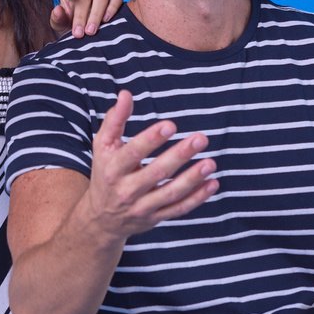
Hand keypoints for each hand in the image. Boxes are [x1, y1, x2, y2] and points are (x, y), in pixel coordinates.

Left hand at [50, 0, 122, 39]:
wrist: (86, 30)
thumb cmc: (70, 23)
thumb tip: (57, 10)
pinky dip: (112, 9)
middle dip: (81, 15)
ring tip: (90, 31)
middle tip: (78, 33)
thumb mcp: (60, 24)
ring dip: (96, 14)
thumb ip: (57, 17)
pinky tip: (106, 20)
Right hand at [83, 91, 217, 240]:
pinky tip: (212, 183)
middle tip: (200, 138)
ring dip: (192, 178)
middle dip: (179, 155)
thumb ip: (115, 119)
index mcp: (113, 168)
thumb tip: (125, 94)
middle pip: (156, 173)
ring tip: (210, 162)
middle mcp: (127, 190)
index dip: (151, 139)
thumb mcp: (103, 146)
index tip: (171, 125)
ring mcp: (142, 207)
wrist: (101, 219)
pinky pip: (178, 209)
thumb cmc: (105, 172)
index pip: (132, 153)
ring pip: (170, 193)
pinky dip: (197, 198)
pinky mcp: (155, 218)